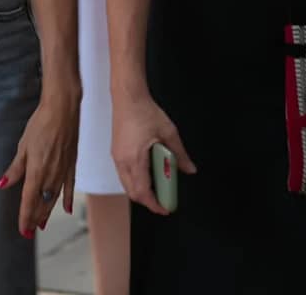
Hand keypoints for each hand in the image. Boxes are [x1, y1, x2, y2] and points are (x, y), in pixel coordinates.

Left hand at [0, 84, 79, 236]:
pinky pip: (70, 185)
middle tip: (29, 232)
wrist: (63, 108)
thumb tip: (3, 184)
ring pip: (55, 197)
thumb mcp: (24, 145)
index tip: (22, 230)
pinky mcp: (72, 163)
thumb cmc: (41, 123)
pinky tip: (66, 209)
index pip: (29, 200)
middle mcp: (51, 174)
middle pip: (42, 202)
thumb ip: (15, 168)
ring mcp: (63, 169)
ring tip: (42, 224)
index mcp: (37, 170)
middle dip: (35, 218)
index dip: (25, 217)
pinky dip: (67, 198)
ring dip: (48, 212)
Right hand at [112, 92, 195, 214]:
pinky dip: (136, 180)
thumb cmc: (144, 111)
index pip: (142, 191)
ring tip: (158, 187)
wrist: (128, 97)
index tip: (165, 208)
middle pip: (132, 192)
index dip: (154, 204)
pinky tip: (148, 174)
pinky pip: (124, 175)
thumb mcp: (169, 132)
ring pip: (127, 185)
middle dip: (148, 200)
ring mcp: (117, 158)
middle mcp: (122, 161)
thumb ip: (180, 154)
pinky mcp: (116, 153)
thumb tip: (189, 169)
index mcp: (135, 159)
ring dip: (141, 190)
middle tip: (163, 200)